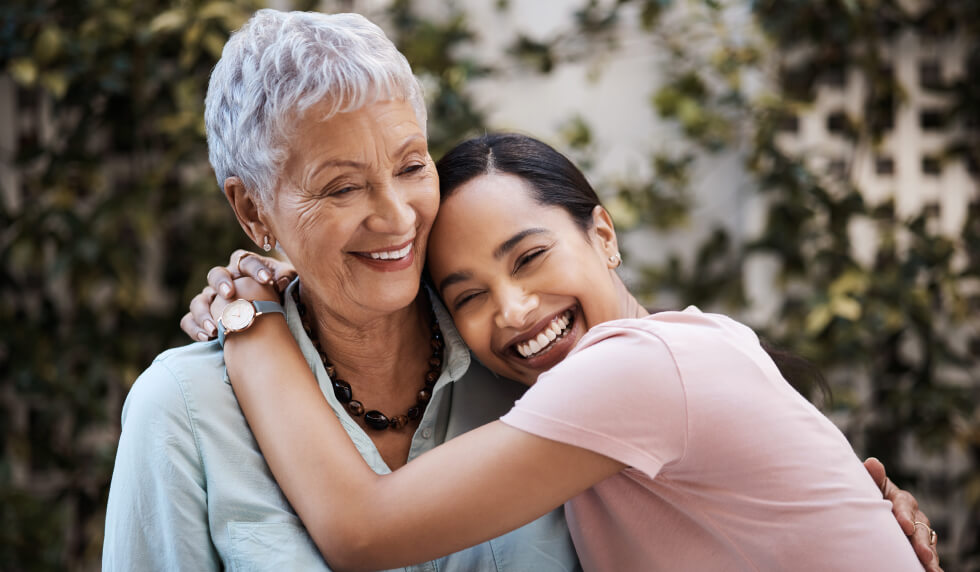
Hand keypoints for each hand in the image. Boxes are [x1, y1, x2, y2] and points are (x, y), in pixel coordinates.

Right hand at [180, 249, 296, 340]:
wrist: (267, 315)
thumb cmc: (276, 293)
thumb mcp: (284, 282)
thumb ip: (285, 276)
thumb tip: (281, 281)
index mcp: (243, 267)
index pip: (245, 261)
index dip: (255, 268)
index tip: (268, 280)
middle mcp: (224, 281)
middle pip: (216, 274)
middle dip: (221, 282)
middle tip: (229, 293)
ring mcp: (211, 299)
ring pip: (199, 300)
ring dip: (204, 313)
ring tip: (215, 327)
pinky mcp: (203, 317)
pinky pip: (189, 321)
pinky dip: (195, 328)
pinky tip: (207, 337)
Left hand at [864, 457, 941, 571]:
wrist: (874, 512)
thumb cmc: (872, 497)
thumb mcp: (873, 487)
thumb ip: (873, 477)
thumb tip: (872, 463)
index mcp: (902, 499)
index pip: (904, 505)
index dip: (904, 515)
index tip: (904, 526)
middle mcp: (915, 516)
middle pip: (920, 528)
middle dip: (921, 541)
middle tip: (923, 553)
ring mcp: (920, 533)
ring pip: (927, 544)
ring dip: (929, 556)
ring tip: (930, 567)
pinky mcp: (921, 548)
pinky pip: (928, 557)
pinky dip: (932, 565)